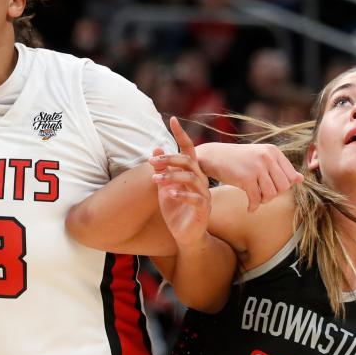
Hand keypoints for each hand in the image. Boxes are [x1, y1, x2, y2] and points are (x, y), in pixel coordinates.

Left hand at [149, 117, 210, 246]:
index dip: (181, 134)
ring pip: (191, 178)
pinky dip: (182, 194)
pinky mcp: (203, 209)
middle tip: (151, 162)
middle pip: (188, 162)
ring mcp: (204, 194)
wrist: (184, 235)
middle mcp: (200, 180)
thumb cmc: (175, 210)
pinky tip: (169, 193)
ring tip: (155, 180)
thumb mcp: (164, 188)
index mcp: (191, 172)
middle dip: (169, 160)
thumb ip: (162, 170)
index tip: (173, 119)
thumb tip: (156, 148)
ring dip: (172, 177)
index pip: (188, 149)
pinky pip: (195, 198)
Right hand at [189, 126, 302, 211]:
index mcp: (273, 152)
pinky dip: (253, 206)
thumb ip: (280, 168)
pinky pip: (256, 199)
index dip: (282, 187)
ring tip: (255, 199)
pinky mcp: (246, 178)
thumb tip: (301, 179)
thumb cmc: (238, 159)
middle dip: (273, 195)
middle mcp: (267, 157)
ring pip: (271, 194)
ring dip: (263, 201)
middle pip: (283, 187)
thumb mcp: (261, 159)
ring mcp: (257, 167)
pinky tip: (249, 207)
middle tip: (261, 195)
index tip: (270, 188)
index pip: (290, 177)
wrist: (214, 156)